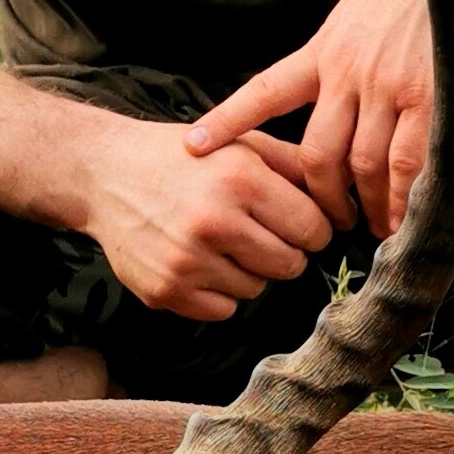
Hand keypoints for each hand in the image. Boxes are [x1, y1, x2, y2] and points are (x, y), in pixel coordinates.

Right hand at [79, 116, 335, 320]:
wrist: (106, 174)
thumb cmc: (184, 158)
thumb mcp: (241, 143)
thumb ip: (295, 167)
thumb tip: (347, 199)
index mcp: (240, 180)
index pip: (313, 230)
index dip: (311, 229)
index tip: (297, 224)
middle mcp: (214, 221)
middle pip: (290, 266)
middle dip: (284, 252)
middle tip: (258, 234)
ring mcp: (187, 261)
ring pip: (257, 290)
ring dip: (249, 272)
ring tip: (222, 243)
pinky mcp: (165, 290)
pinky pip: (222, 310)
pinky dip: (218, 292)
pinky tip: (200, 261)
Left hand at [187, 0, 453, 236]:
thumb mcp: (354, 17)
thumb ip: (337, 62)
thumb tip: (334, 111)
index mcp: (323, 50)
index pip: (266, 90)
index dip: (229, 121)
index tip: (194, 146)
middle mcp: (347, 70)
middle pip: (316, 152)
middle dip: (320, 197)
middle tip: (328, 222)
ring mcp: (387, 84)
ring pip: (360, 164)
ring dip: (364, 204)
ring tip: (370, 226)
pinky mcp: (428, 95)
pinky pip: (406, 162)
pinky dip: (400, 198)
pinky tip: (399, 217)